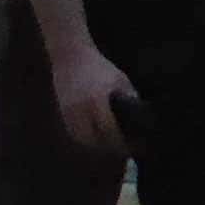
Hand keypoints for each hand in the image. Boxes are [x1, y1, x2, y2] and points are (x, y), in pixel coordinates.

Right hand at [51, 41, 141, 155]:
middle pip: (94, 139)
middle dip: (109, 146)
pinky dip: (85, 138)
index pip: (108, 129)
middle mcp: (80, 108)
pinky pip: (74, 133)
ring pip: (82, 139)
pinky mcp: (62, 113)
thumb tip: (141, 116)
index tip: (132, 145)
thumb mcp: (120, 80)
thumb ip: (129, 97)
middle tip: (122, 147)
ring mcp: (69, 112)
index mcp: (97, 100)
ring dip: (96, 144)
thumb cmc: (100, 68)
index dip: (120, 141)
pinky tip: (96, 137)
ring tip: (111, 144)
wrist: (71, 57)